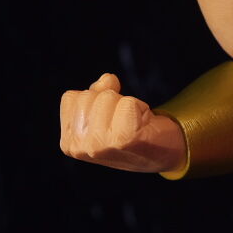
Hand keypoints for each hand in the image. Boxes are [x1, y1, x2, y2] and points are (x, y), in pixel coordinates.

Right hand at [60, 73, 184, 172]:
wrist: (163, 154)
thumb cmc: (130, 132)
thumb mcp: (103, 114)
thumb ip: (96, 93)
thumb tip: (107, 78)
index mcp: (69, 143)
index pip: (71, 97)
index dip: (94, 99)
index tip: (108, 118)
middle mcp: (80, 146)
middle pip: (88, 95)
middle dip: (111, 101)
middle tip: (124, 120)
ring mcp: (100, 144)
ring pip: (108, 96)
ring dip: (126, 104)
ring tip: (133, 123)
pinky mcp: (123, 138)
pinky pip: (129, 102)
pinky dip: (141, 108)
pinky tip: (144, 125)